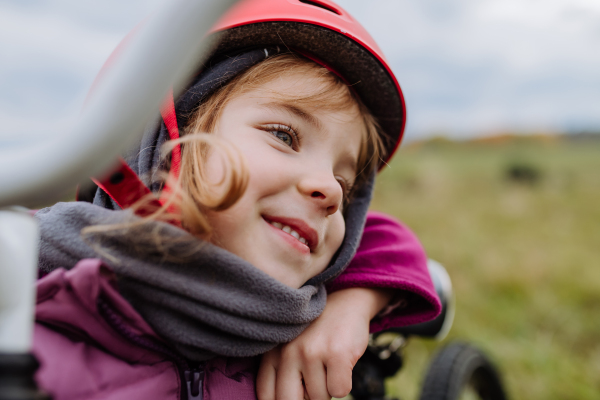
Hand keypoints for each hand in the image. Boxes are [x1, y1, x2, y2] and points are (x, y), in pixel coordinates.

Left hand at [256, 287, 392, 399]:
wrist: (344, 301)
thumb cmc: (316, 333)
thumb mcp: (290, 348)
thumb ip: (282, 374)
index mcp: (272, 352)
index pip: (266, 395)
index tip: (296, 394)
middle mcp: (288, 352)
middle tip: (314, 386)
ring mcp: (312, 352)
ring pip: (320, 397)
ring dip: (327, 389)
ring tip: (329, 364)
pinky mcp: (336, 354)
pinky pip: (339, 391)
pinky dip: (344, 383)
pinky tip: (341, 363)